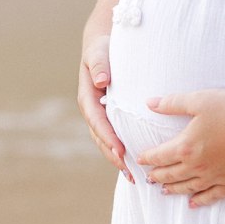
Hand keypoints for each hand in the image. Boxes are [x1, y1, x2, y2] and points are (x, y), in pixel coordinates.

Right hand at [78, 33, 132, 182]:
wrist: (103, 46)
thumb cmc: (102, 48)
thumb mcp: (98, 52)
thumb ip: (99, 65)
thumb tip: (101, 81)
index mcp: (88, 98)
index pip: (98, 122)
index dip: (108, 138)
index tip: (121, 151)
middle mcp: (93, 111)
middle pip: (102, 139)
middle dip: (115, 157)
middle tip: (131, 172)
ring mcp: (101, 116)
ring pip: (108, 143)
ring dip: (119, 160)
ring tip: (135, 177)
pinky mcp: (111, 118)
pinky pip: (116, 137)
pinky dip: (124, 152)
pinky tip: (137, 164)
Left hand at [137, 87, 224, 206]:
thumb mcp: (198, 100)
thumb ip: (172, 103)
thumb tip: (149, 103)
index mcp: (186, 146)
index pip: (160, 156)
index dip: (148, 158)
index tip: (140, 159)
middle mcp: (197, 166)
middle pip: (171, 175)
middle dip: (158, 176)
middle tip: (149, 178)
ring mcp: (215, 177)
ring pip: (188, 187)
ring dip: (174, 189)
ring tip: (164, 191)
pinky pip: (212, 196)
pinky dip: (200, 201)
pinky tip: (193, 204)